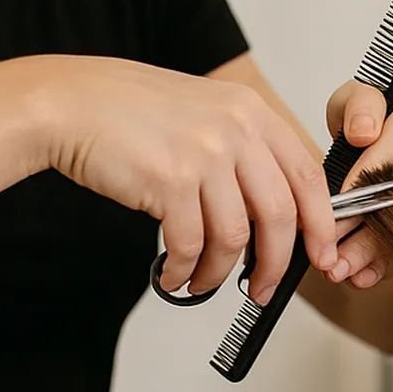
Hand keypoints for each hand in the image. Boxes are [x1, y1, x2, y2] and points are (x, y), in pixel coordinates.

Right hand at [35, 57, 339, 303]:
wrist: (71, 103)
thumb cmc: (131, 113)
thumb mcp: (205, 113)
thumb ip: (244, 151)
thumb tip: (273, 213)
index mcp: (251, 111)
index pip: (307, 176)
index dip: (320, 224)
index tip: (321, 255)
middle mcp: (235, 129)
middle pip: (280, 213)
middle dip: (276, 263)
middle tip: (263, 288)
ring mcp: (203, 154)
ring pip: (234, 236)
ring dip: (220, 272)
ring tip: (204, 281)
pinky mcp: (169, 181)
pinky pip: (191, 245)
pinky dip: (186, 271)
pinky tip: (175, 275)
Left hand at [321, 82, 392, 288]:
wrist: (386, 139)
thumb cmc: (370, 120)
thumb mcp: (355, 99)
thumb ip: (359, 106)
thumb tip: (365, 133)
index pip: (392, 154)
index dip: (360, 181)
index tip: (333, 201)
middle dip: (363, 228)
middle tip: (329, 247)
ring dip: (372, 254)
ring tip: (339, 269)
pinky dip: (384, 265)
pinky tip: (360, 275)